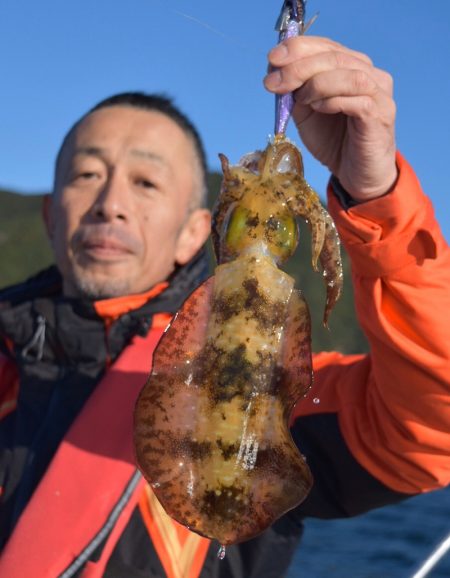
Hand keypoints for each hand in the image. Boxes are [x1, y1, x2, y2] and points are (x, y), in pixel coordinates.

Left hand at [264, 36, 397, 200]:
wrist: (357, 175)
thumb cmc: (334, 142)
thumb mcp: (306, 114)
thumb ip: (295, 93)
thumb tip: (276, 74)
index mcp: (351, 68)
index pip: (325, 46)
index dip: (297, 49)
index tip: (271, 60)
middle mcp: (369, 74)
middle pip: (334, 57)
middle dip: (298, 67)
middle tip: (273, 82)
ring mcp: (378, 94)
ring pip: (347, 74)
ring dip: (316, 83)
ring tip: (300, 100)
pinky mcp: (380, 115)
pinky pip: (357, 100)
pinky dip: (333, 101)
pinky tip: (318, 108)